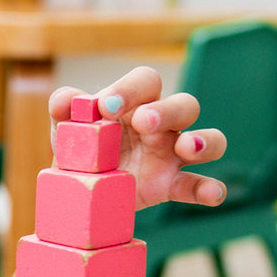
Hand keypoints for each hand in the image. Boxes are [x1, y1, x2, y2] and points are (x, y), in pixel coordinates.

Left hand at [49, 66, 226, 210]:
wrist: (79, 190)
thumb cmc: (82, 148)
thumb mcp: (67, 128)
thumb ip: (64, 108)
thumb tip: (66, 101)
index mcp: (136, 103)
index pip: (146, 82)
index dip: (130, 89)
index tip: (106, 107)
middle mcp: (162, 124)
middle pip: (184, 105)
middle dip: (166, 111)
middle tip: (143, 123)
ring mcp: (171, 154)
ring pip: (208, 139)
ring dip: (204, 141)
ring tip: (187, 147)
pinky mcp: (171, 184)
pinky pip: (198, 184)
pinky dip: (211, 188)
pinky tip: (212, 194)